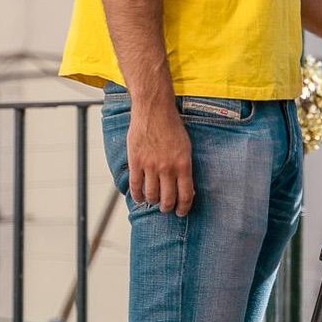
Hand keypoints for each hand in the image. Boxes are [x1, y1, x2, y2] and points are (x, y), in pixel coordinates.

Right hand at [127, 98, 194, 215]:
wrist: (154, 109)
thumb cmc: (172, 126)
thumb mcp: (185, 148)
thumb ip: (184, 167)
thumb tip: (185, 186)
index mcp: (183, 165)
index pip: (185, 195)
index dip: (184, 208)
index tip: (181, 212)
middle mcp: (167, 168)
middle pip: (168, 199)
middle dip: (167, 208)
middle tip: (166, 209)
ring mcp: (150, 165)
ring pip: (151, 195)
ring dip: (153, 202)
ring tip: (154, 202)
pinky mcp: (136, 161)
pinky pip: (135, 185)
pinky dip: (137, 196)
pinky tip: (140, 198)